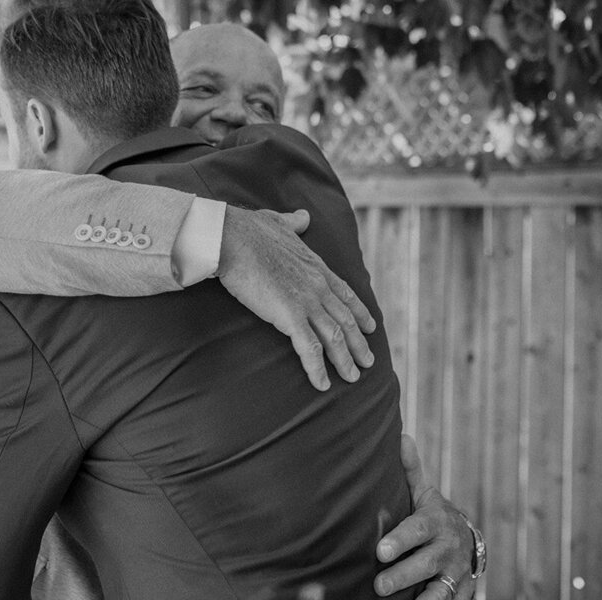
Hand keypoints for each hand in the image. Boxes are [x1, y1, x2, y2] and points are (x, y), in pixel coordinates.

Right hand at [217, 206, 376, 390]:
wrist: (231, 237)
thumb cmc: (247, 229)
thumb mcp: (277, 221)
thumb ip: (293, 222)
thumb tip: (303, 216)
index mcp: (315, 266)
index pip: (344, 292)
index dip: (359, 311)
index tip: (370, 326)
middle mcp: (317, 285)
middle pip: (345, 319)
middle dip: (358, 342)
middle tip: (368, 361)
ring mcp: (306, 300)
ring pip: (334, 337)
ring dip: (345, 360)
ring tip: (352, 378)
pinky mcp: (289, 315)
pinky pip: (309, 348)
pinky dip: (317, 368)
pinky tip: (322, 384)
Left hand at [374, 435, 475, 598]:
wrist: (465, 539)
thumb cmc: (431, 514)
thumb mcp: (423, 492)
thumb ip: (411, 469)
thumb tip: (401, 436)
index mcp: (436, 521)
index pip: (417, 531)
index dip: (400, 541)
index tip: (380, 551)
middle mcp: (448, 548)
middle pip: (426, 564)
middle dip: (402, 575)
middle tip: (378, 586)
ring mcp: (456, 573)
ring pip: (439, 590)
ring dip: (421, 598)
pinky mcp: (460, 592)